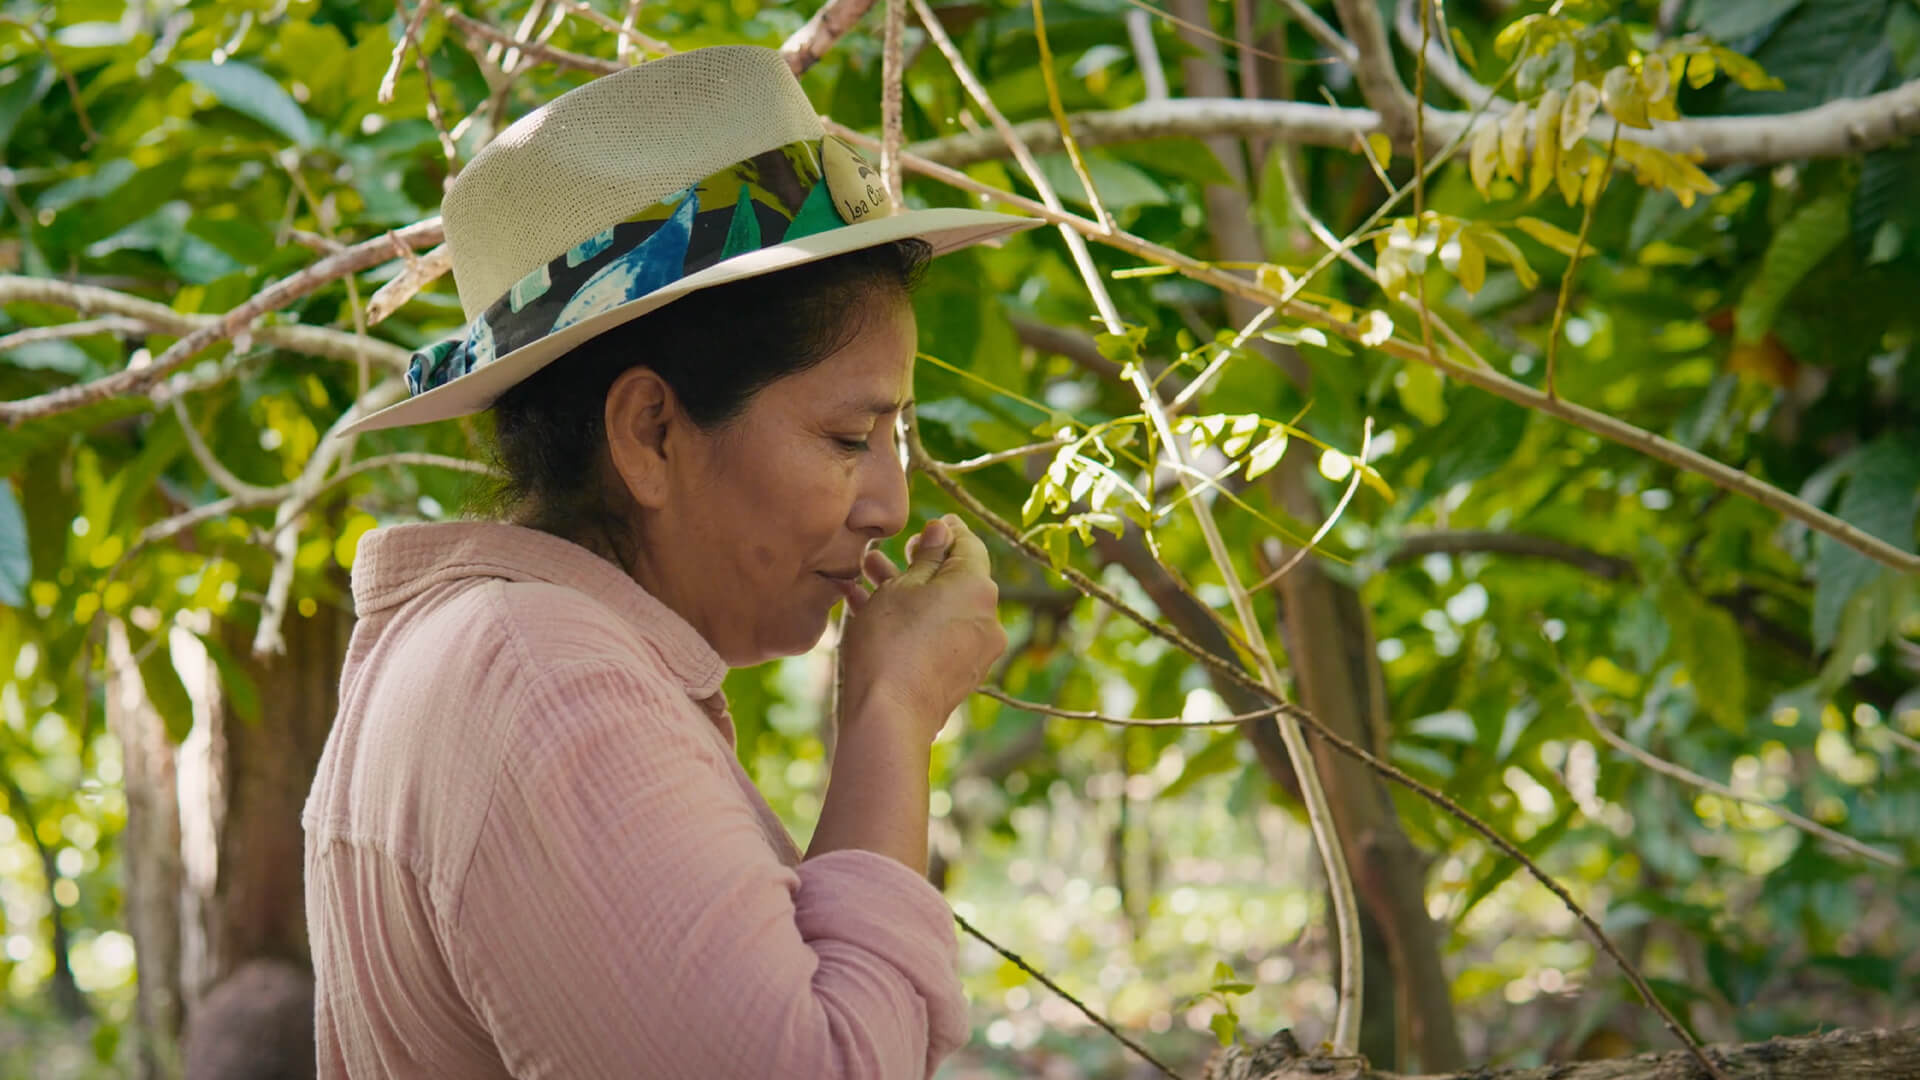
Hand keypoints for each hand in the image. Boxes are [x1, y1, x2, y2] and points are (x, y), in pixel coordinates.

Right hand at [837, 514, 1005, 743]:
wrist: (890, 717)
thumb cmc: (890, 643)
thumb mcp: (900, 587)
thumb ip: (925, 556)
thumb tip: (942, 531)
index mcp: (978, 587)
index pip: (969, 544)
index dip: (946, 530)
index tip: (927, 525)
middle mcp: (987, 618)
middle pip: (956, 579)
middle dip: (920, 564)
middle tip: (890, 554)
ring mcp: (976, 650)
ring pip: (942, 608)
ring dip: (909, 591)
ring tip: (868, 578)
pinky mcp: (959, 674)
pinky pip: (938, 635)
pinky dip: (913, 621)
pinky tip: (872, 612)